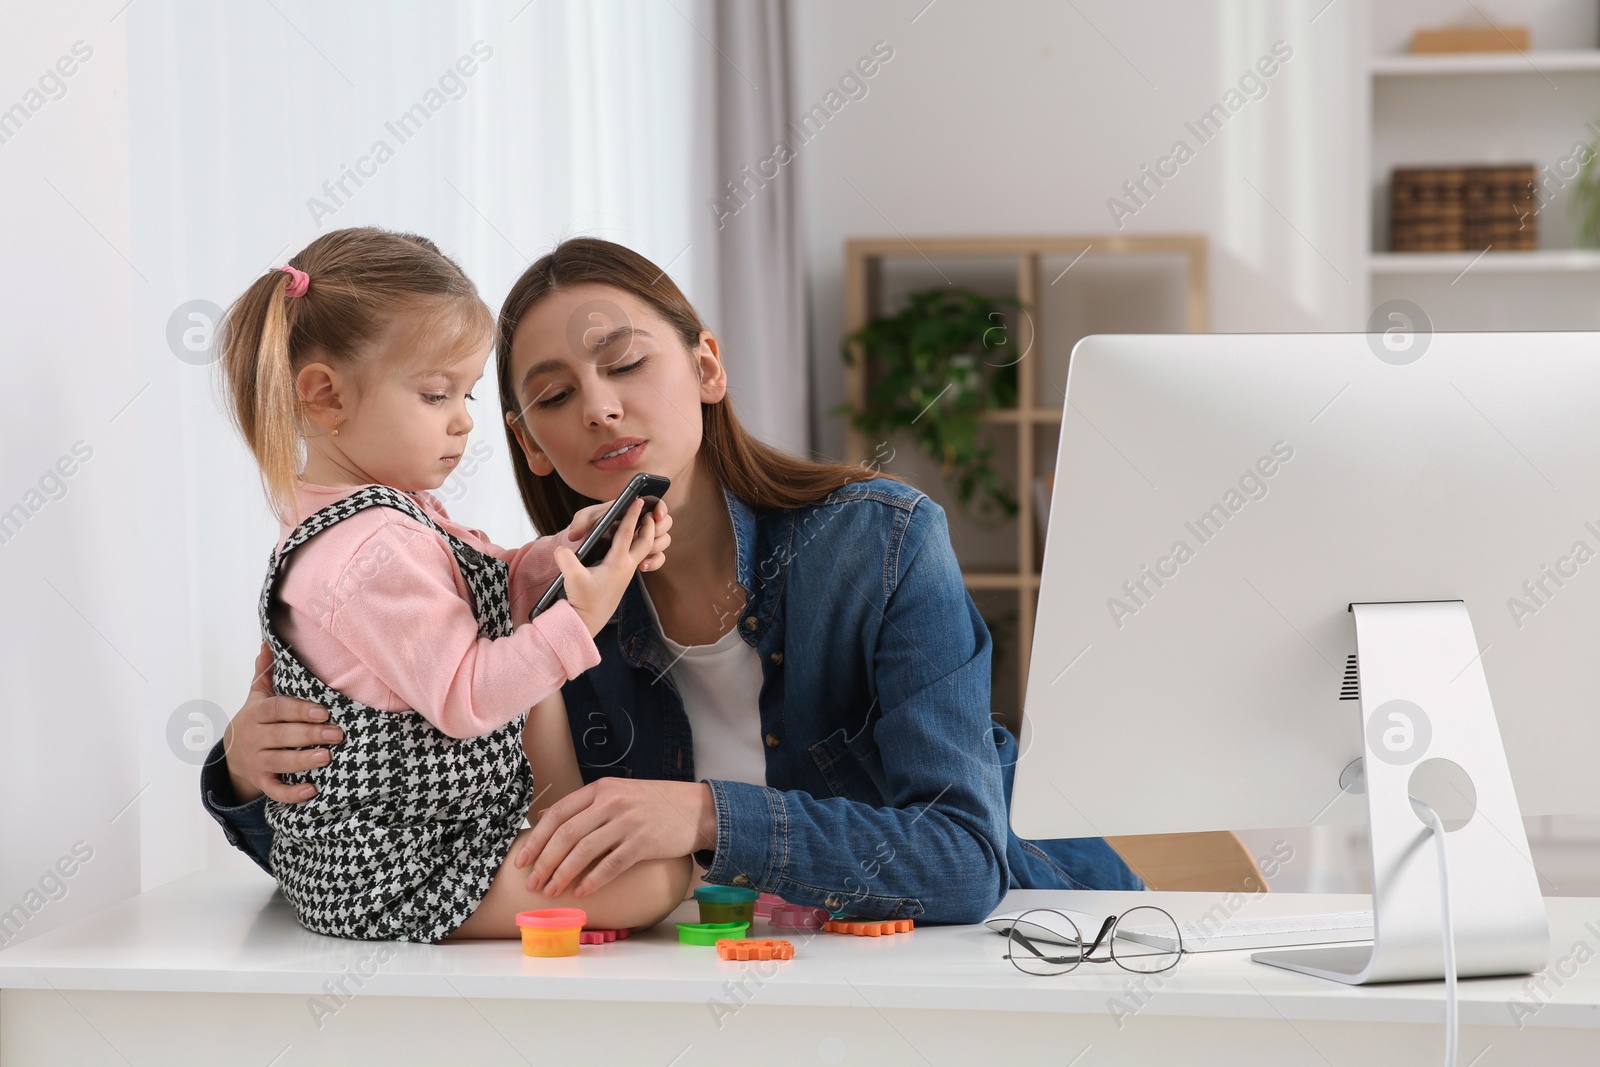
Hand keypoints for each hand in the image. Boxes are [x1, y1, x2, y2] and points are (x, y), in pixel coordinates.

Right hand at [222, 643, 343, 802]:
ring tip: (326, 758)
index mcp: (255, 714)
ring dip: (302, 762)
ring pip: (278, 763)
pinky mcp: (260, 783)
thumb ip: (264, 671)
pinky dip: (293, 794)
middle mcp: (253, 738)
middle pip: (281, 736)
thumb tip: (267, 642)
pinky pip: (275, 791)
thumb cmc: (256, 720)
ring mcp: (256, 762)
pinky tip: (314, 790)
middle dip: (309, 735)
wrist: (232, 754)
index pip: (277, 710)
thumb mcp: (257, 695)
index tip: (323, 711)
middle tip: (337, 734)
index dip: (299, 710)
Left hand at [511, 777, 715, 897]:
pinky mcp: (643, 842)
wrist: (696, 808)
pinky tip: (581, 892)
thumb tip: (545, 818)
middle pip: (566, 834)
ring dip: (563, 874)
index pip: (558, 814)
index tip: (521, 860)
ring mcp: (628, 821)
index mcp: (601, 789)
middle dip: (544, 862)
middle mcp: (611, 802)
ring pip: (584, 850)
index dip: (536, 839)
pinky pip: (611, 864)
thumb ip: (585, 805)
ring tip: (551, 892)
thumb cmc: (653, 804)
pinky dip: (593, 880)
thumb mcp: (618, 793)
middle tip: (532, 883)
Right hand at [554, 499, 666, 635]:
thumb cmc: (583, 602)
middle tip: (650, 510)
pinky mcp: (622, 578)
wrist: (588, 622)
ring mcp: (626, 572)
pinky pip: (638, 557)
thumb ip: (566, 560)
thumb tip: (561, 549)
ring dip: (648, 535)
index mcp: (617, 564)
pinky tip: (635, 541)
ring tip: (646, 522)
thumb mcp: (572, 579)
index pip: (626, 534)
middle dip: (649, 525)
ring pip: (645, 550)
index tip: (637, 500)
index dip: (631, 515)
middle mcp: (626, 567)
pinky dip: (641, 546)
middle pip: (646, 541)